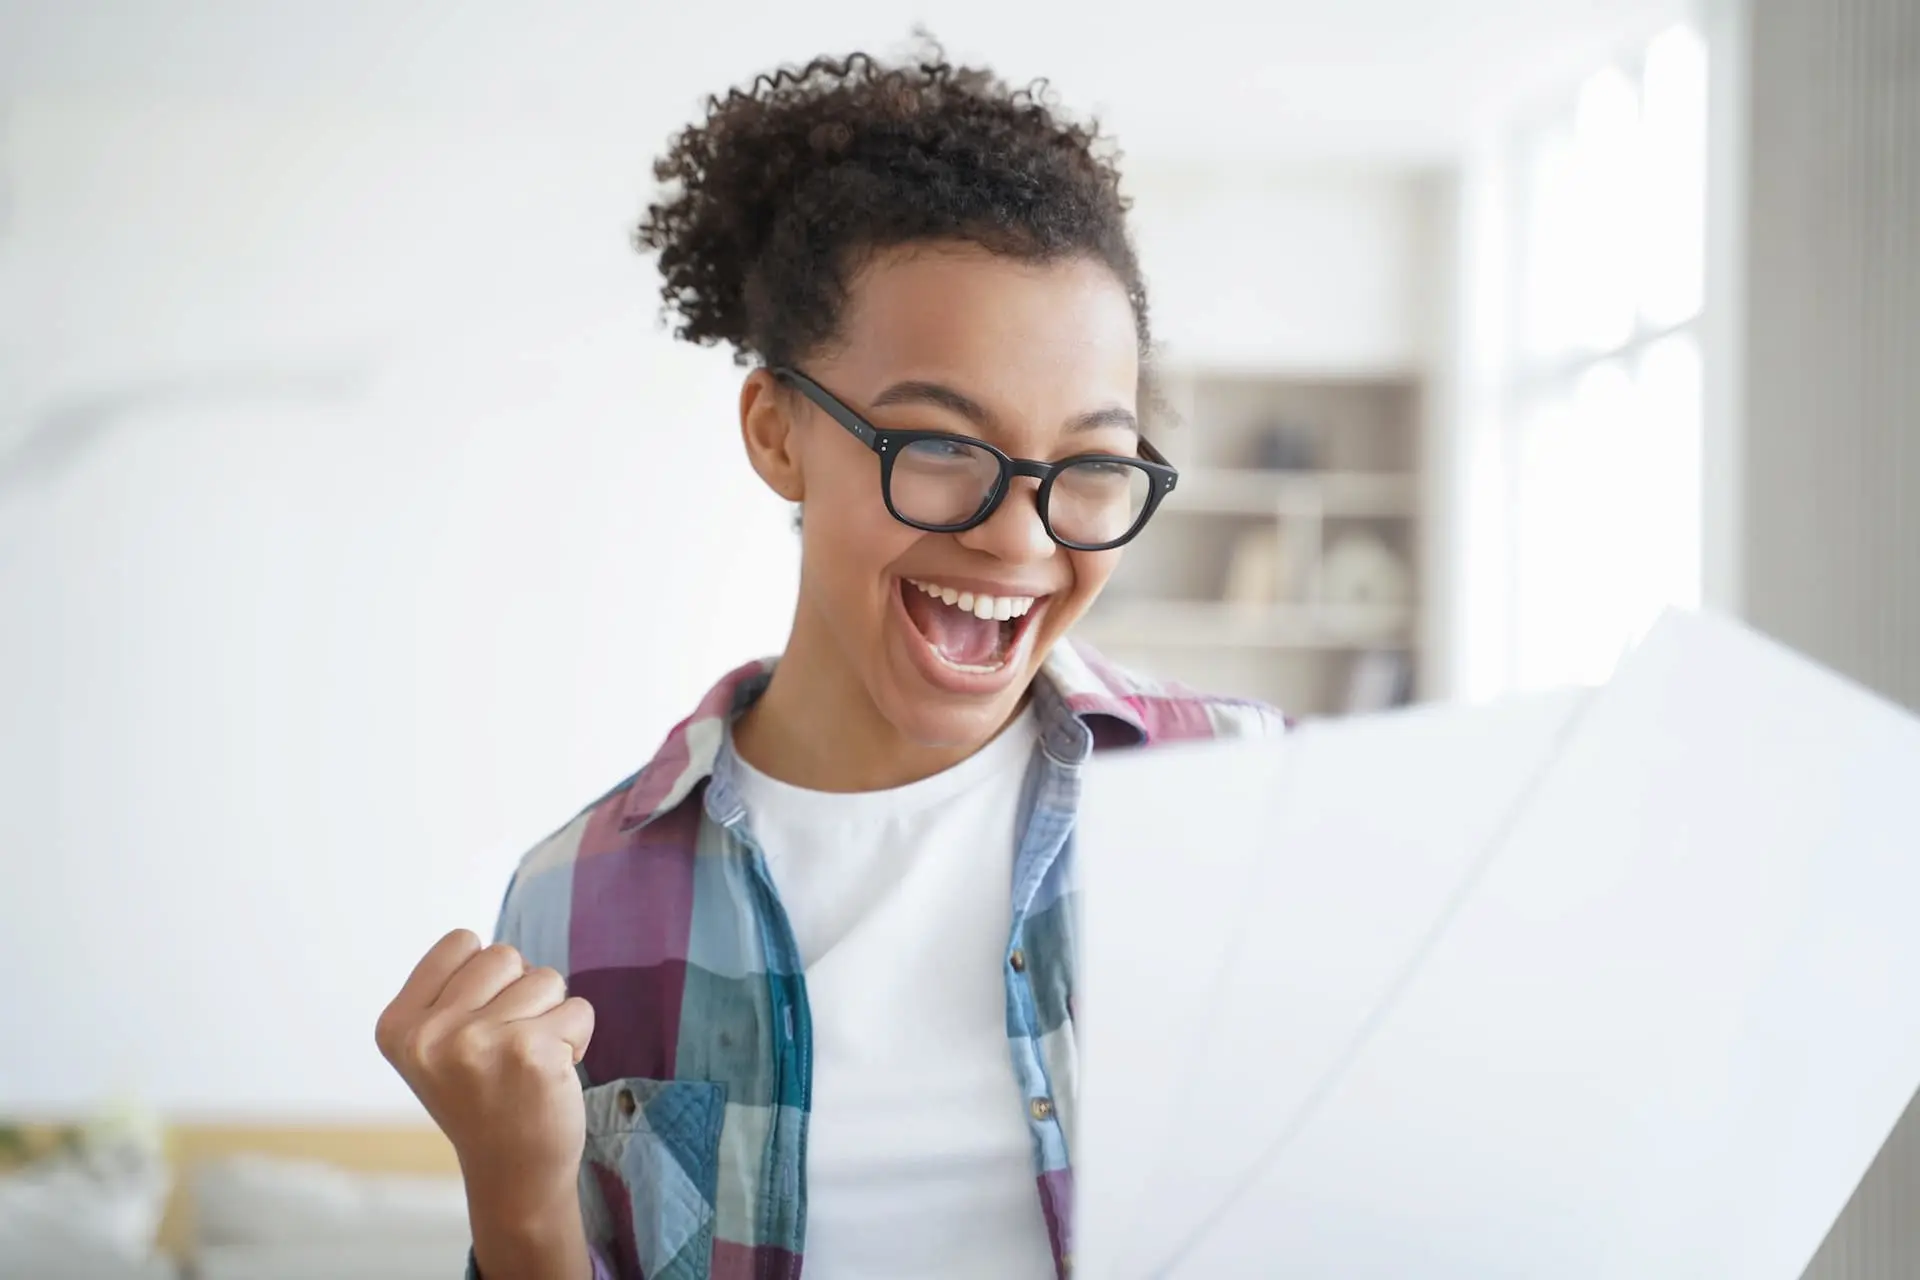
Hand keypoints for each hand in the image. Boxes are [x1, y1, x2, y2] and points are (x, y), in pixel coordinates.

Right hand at [375, 930, 594, 1214]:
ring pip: (546, 978)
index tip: (479, 1022)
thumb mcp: (436, 1045)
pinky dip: (578, 1036)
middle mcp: (430, 1034)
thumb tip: (491, 947)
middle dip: (521, 991)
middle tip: (510, 1045)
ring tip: (530, 1060)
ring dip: (551, 1014)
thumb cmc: (483, 1097)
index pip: (461, 942)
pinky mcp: (530, 1052)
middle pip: (504, 955)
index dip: (486, 975)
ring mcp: (477, 1042)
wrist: (512, 1172)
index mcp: (398, 1025)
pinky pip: (579, 1009)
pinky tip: (553, 1073)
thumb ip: (452, 992)